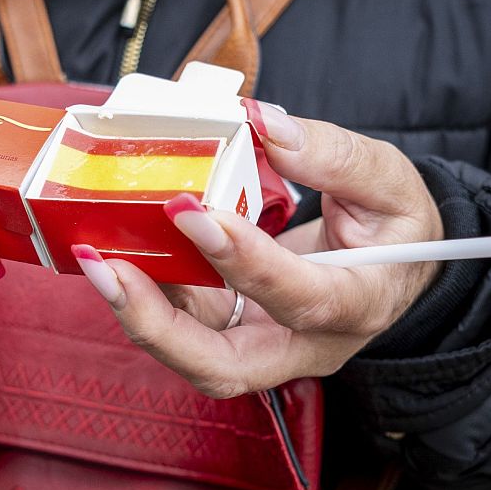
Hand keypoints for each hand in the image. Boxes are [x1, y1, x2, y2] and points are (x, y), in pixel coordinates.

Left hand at [73, 104, 442, 397]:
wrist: (392, 267)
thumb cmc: (395, 228)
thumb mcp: (390, 182)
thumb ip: (335, 155)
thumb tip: (261, 124)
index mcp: (356, 307)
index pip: (300, 297)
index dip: (244, 261)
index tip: (192, 210)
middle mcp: (301, 344)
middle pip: (224, 365)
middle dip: (158, 324)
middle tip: (108, 267)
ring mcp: (260, 343)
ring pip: (189, 353)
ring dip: (137, 311)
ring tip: (96, 256)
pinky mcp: (230, 327)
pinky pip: (180, 322)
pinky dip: (145, 291)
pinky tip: (118, 248)